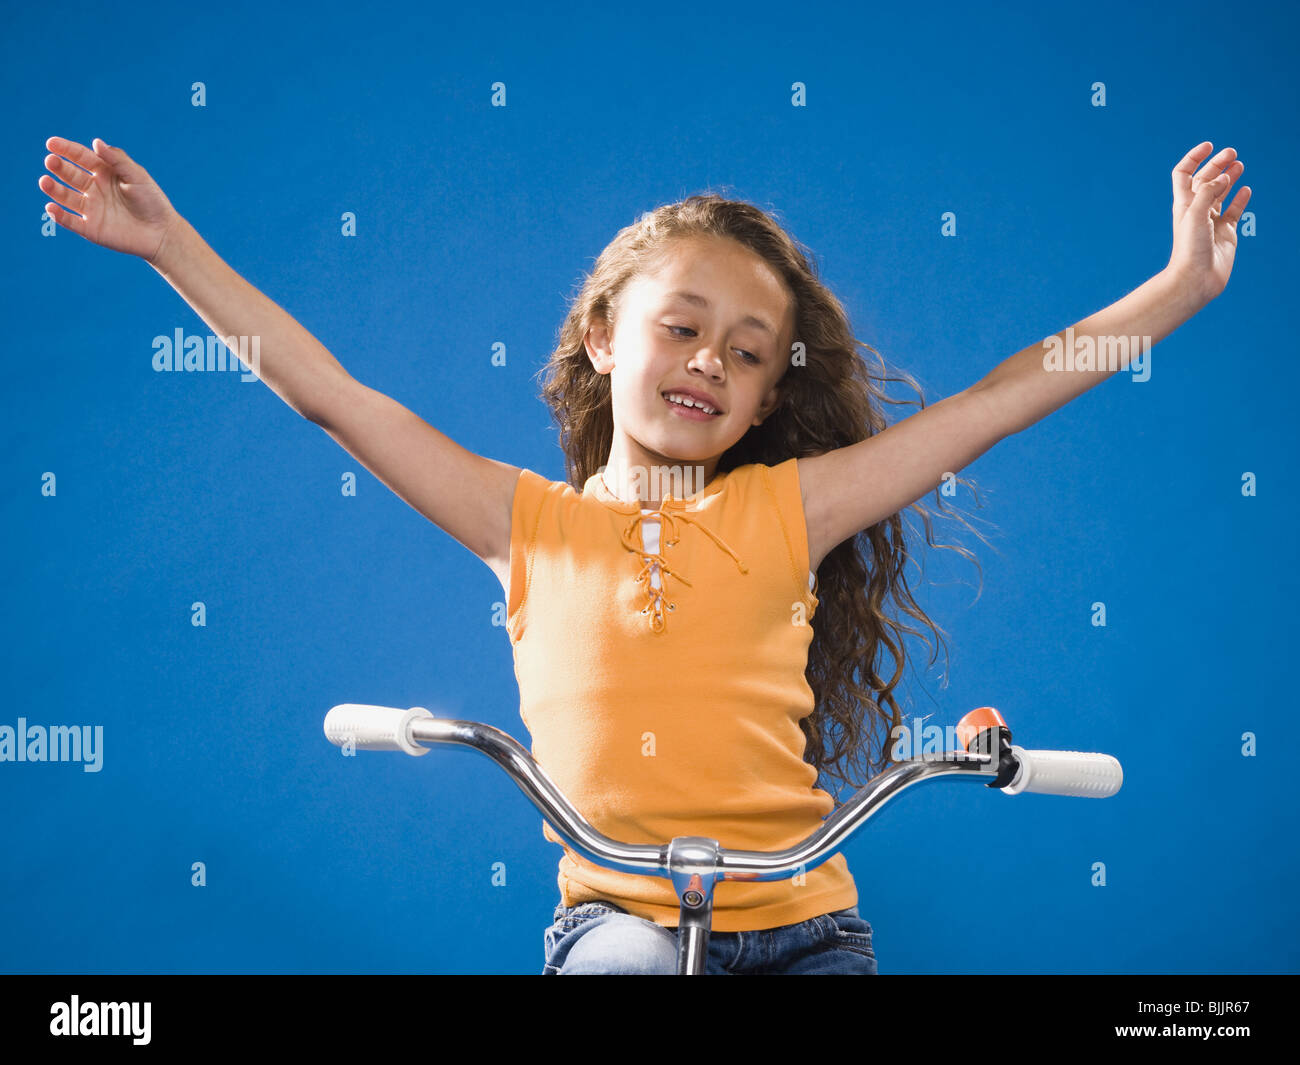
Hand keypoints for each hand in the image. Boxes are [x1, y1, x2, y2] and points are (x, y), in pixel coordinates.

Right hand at [40, 137, 181, 264]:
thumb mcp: (138, 176)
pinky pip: (70, 221)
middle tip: (51, 161)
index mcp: (104, 172)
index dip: (66, 149)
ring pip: (65, 196)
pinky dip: (59, 216)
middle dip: (59, 167)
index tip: (51, 143)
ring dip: (53, 189)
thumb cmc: (153, 202)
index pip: (81, 157)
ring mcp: (91, 208)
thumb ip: (118, 160)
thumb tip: (96, 142)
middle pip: (70, 175)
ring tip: (44, 181)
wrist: (163, 233)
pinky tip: (51, 208)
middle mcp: (94, 188)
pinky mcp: (91, 228)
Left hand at [1166, 141, 1251, 304]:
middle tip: (1231, 154)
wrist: (1196, 279)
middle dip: (1217, 165)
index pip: (1184, 173)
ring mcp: (1212, 221)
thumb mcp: (1195, 215)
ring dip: (1229, 178)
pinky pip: (1234, 211)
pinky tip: (1246, 189)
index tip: (1209, 146)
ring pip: (1221, 193)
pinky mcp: (1226, 233)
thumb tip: (1223, 176)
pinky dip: (1240, 199)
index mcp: (1184, 204)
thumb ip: (1208, 192)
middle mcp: (1197, 210)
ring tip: (1239, 165)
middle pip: (1205, 180)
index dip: (1194, 158)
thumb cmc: (1190, 249)